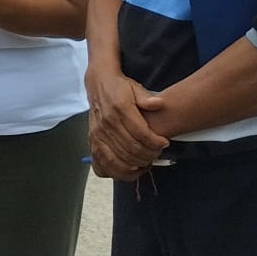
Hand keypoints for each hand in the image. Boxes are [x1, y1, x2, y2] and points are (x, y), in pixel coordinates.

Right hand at [86, 64, 168, 178]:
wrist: (98, 83)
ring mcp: (98, 135)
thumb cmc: (119, 87)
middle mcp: (107, 123)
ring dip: (136, 165)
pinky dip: (116, 171)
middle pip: (132, 149)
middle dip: (149, 155)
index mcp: (119, 108)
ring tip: (146, 161)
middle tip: (157, 153)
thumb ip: (146, 98)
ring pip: (119, 160)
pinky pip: (102, 165)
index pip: (141, 133)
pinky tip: (129, 169)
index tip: (164, 142)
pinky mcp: (92, 142)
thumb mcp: (135, 87)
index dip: (156, 142)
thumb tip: (159, 103)